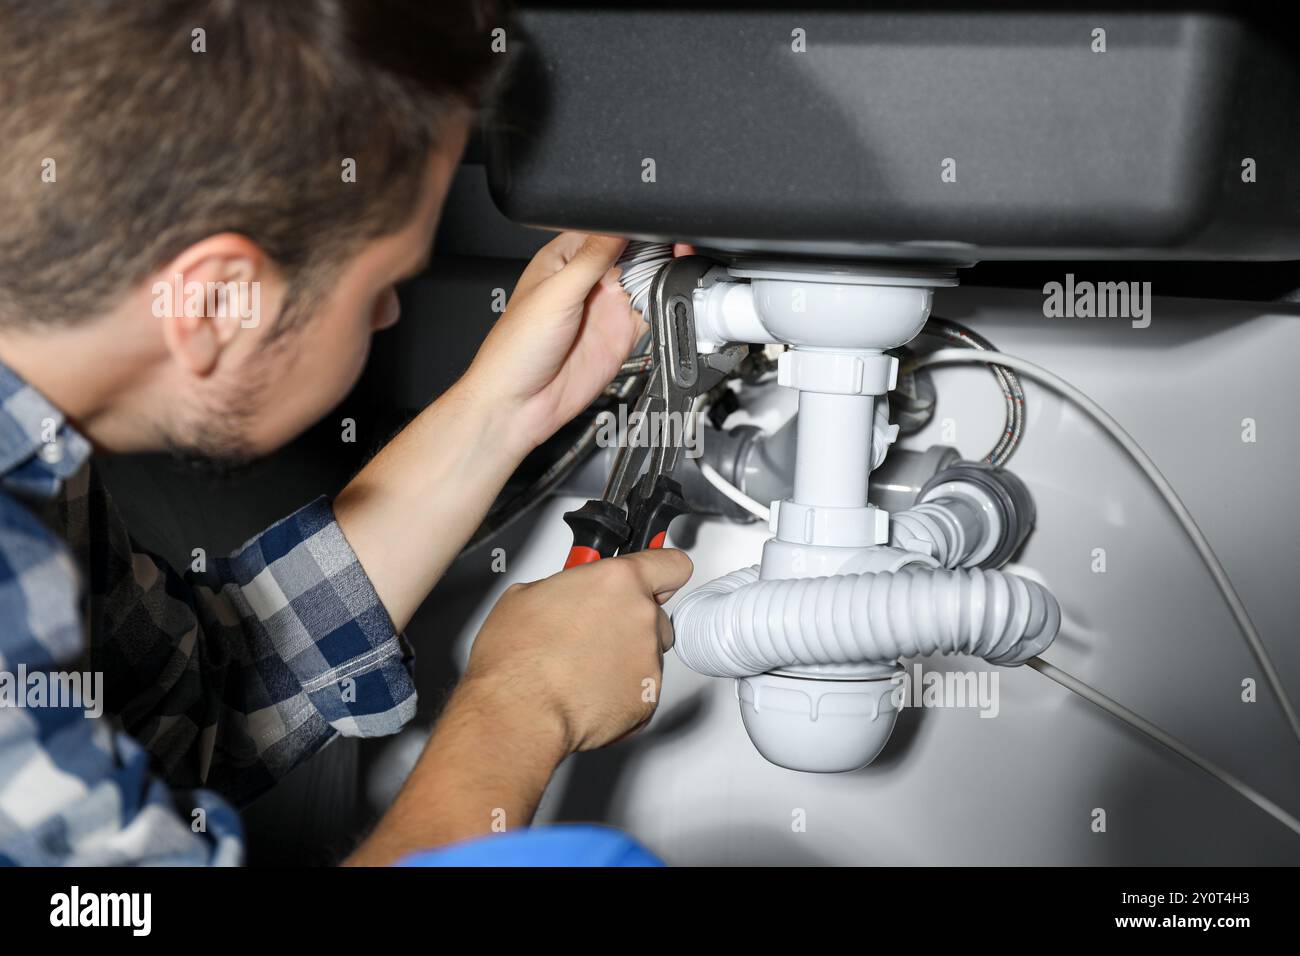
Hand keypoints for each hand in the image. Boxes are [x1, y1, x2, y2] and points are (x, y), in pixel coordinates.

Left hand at [458, 233, 690, 454]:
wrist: (520, 404)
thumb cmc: (516, 348)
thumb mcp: (556, 292)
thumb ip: (592, 257)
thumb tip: (620, 224)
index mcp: (565, 259)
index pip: (607, 230)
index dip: (633, 225)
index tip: (658, 224)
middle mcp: (589, 280)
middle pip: (634, 252)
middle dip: (656, 247)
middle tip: (677, 244)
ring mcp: (607, 307)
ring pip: (647, 280)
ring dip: (665, 273)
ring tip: (680, 265)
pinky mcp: (622, 334)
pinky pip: (652, 313)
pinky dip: (666, 305)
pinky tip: (671, 297)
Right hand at [462, 548, 693, 753]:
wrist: (519, 712)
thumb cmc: (517, 658)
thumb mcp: (527, 595)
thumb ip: (568, 587)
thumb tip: (570, 594)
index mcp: (618, 581)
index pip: (671, 565)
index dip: (663, 572)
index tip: (659, 577)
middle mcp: (642, 617)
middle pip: (656, 615)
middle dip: (632, 622)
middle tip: (597, 632)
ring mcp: (649, 659)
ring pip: (648, 653)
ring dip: (625, 658)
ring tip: (584, 668)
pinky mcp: (648, 698)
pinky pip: (641, 689)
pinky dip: (621, 691)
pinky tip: (587, 692)